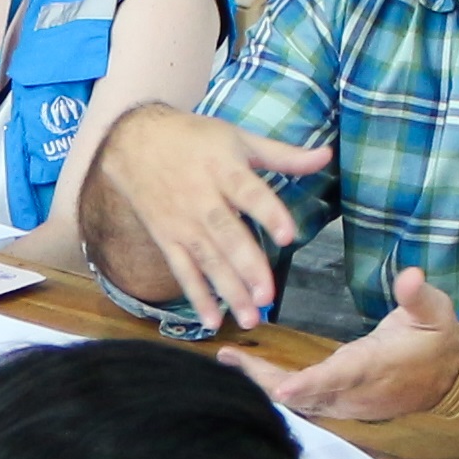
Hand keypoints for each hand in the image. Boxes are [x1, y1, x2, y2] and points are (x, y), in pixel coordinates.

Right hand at [91, 104, 330, 330]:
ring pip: (206, 260)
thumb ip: (282, 154)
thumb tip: (326, 155)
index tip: (288, 237)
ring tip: (249, 318)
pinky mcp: (166, 238)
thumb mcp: (238, 138)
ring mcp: (182, 223)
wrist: (132, 142)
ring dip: (227, 291)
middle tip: (268, 296)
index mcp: (223, 170)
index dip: (268, 214)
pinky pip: (182, 270)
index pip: (248, 194)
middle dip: (246, 267)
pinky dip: (195, 296)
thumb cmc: (192, 137)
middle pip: (226, 236)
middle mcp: (201, 199)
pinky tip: (211, 321)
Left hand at [232, 266, 458, 422]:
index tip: (279, 388)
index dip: (308, 384)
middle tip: (229, 359)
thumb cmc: (437, 338)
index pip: (337, 378)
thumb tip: (411, 275)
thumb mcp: (435, 310)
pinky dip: (277, 390)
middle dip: (264, 380)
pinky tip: (251, 374)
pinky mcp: (342, 406)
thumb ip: (418, 296)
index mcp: (373, 367)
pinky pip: (305, 403)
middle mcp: (355, 393)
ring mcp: (347, 404)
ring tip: (230, 362)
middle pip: (303, 395)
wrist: (450, 377)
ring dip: (264, 384)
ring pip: (299, 402)